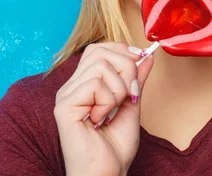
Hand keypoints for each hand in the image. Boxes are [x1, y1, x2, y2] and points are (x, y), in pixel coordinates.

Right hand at [54, 42, 154, 175]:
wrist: (106, 174)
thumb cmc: (114, 148)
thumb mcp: (132, 104)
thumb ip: (136, 79)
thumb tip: (147, 54)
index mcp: (83, 84)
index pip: (98, 49)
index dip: (121, 50)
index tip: (140, 61)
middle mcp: (71, 87)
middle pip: (100, 51)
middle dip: (125, 68)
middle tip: (129, 95)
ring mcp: (66, 96)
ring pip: (101, 66)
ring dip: (118, 89)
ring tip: (112, 112)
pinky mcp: (64, 107)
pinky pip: (95, 85)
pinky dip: (108, 101)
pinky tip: (101, 120)